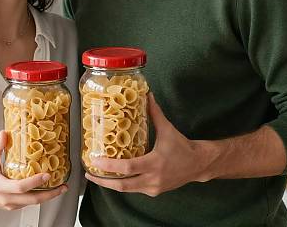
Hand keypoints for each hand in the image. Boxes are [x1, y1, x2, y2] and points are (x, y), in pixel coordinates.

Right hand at [0, 130, 67, 210]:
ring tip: (59, 188)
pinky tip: (45, 189)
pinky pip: (28, 203)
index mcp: (1, 187)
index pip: (21, 187)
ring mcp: (11, 204)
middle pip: (32, 200)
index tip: (46, 175)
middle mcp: (7, 198)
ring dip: (47, 196)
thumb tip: (4, 133)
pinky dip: (38, 197)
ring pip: (32, 203)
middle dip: (50, 194)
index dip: (35, 182)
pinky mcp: (12, 206)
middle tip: (62, 186)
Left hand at [85, 94, 210, 196]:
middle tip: (89, 173)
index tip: (95, 160)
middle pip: (123, 185)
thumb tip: (147, 94)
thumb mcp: (167, 129)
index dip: (110, 166)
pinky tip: (112, 176)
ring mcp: (153, 188)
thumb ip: (155, 113)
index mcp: (154, 163)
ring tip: (96, 175)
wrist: (198, 164)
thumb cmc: (181, 146)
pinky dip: (122, 183)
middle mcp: (153, 179)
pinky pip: (134, 188)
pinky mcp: (154, 192)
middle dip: (103, 181)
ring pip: (127, 189)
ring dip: (110, 183)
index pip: (128, 167)